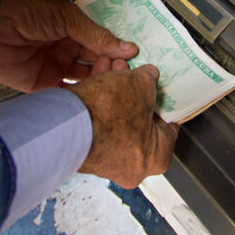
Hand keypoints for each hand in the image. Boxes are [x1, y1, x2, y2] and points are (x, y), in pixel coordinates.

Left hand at [0, 0, 137, 91]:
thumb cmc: (28, 15)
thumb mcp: (67, 19)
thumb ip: (96, 36)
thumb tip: (128, 47)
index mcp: (73, 29)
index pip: (101, 42)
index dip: (116, 50)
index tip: (132, 57)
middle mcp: (66, 49)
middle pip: (96, 62)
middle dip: (111, 67)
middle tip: (122, 71)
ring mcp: (55, 68)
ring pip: (85, 79)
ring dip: (99, 81)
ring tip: (110, 83)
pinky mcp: (42, 86)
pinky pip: (66, 94)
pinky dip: (81, 96)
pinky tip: (94, 97)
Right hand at [66, 63, 179, 188]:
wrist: (64, 124)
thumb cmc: (108, 114)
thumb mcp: (140, 84)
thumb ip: (149, 79)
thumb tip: (148, 75)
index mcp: (155, 158)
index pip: (170, 127)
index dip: (167, 102)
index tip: (164, 89)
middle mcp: (131, 167)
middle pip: (141, 121)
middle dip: (137, 91)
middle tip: (137, 73)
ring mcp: (105, 161)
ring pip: (117, 118)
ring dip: (116, 91)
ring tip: (115, 67)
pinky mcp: (83, 150)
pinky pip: (98, 121)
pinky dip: (99, 100)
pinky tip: (99, 75)